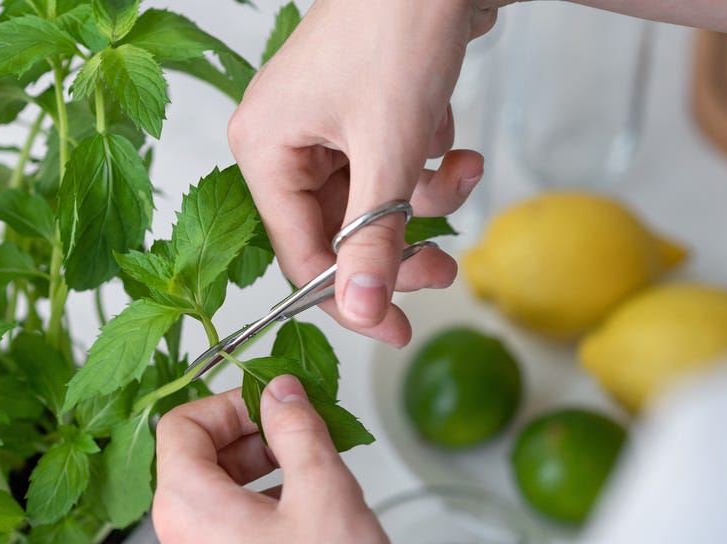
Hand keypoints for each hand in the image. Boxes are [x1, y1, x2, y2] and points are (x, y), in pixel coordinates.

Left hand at [153, 375, 398, 543]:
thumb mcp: (324, 490)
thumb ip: (297, 428)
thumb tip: (281, 393)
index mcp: (188, 511)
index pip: (180, 426)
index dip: (227, 402)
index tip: (270, 403)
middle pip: (192, 464)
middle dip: (247, 438)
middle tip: (296, 433)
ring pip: (210, 503)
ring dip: (256, 476)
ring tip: (308, 477)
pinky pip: (223, 541)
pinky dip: (255, 515)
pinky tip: (302, 520)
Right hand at [229, 0, 497, 346]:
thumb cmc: (395, 31)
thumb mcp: (389, 150)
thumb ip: (373, 238)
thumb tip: (363, 311)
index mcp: (264, 148)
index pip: (298, 254)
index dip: (350, 299)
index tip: (398, 329)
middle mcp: (285, 141)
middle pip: (339, 233)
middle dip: (399, 247)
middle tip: (444, 268)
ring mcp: (325, 128)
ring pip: (374, 204)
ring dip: (425, 201)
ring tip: (463, 176)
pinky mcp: (362, 116)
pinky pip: (392, 170)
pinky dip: (429, 167)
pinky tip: (455, 145)